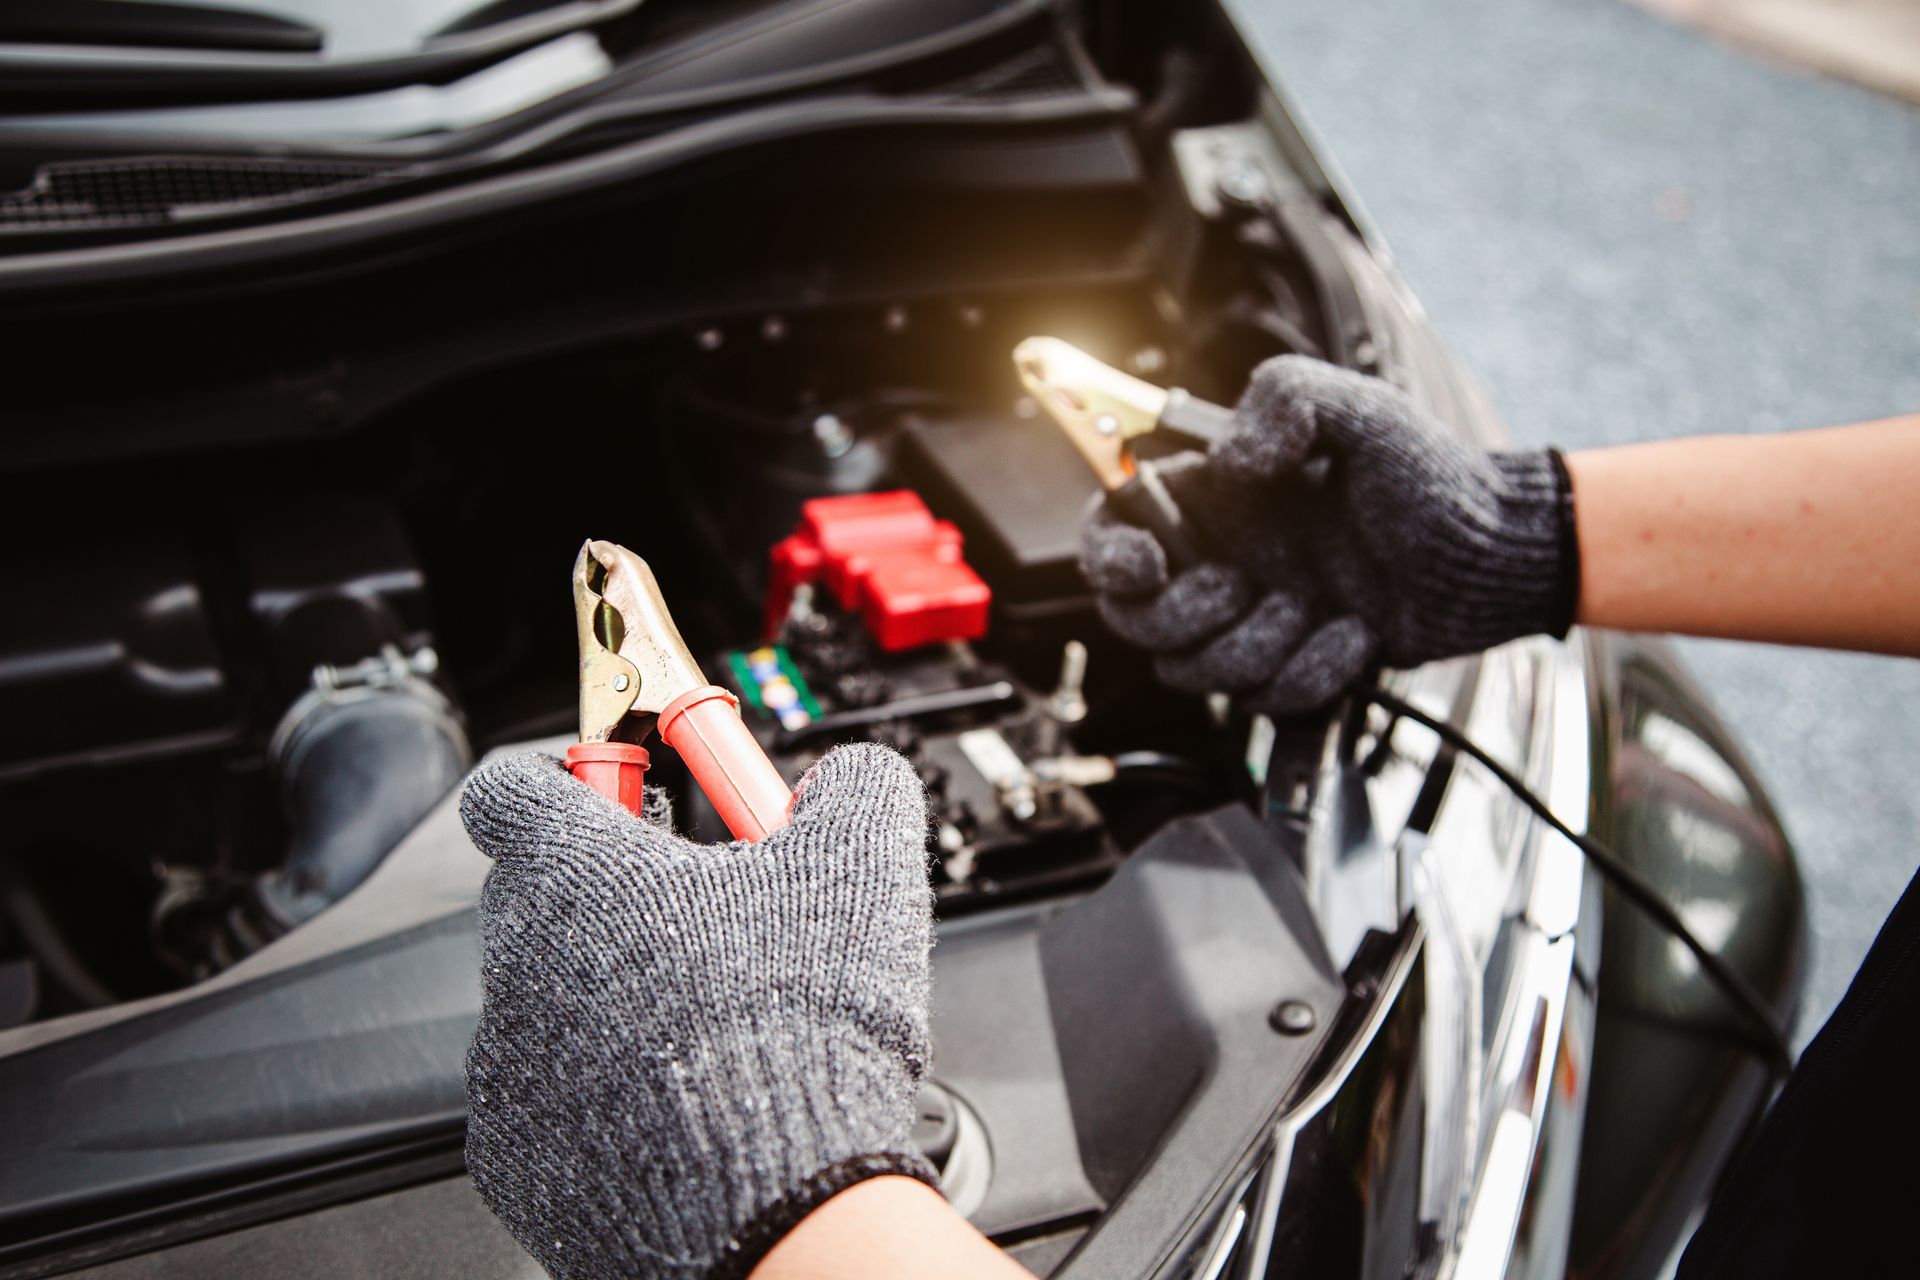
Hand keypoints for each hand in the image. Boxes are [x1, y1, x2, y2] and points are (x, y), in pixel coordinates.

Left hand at [459, 743, 934, 1279]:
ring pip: (549, 1002)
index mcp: (573, 869)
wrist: (773, 1200)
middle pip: (536, 895)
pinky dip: (606, 1094)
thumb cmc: (796, 1031)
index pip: (513, 788)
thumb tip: (854, 776)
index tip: (627, 791)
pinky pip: (553, 1101)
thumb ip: (854, 787)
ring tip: (712, 1024)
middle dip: (613, 896)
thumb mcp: (863, 862)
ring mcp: (507, 1068)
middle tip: (704, 912)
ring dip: (615, 999)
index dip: (573, 779)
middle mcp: (517, 961)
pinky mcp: (518, 1159)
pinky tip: (687, 1101)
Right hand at [1080, 356, 1577, 714]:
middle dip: (1183, 615)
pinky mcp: (1288, 668)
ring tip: (1316, 607)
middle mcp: (1222, 559)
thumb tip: (1225, 459)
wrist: (1493, 559)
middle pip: (1135, 618)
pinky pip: (1262, 699)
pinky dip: (1311, 673)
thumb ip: (1284, 401)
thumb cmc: (1433, 479)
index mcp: (1215, 497)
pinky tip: (1353, 635)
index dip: (1108, 556)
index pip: (1114, 526)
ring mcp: (1252, 619)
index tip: (1148, 565)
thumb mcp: (1360, 411)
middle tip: (1240, 586)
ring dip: (1255, 646)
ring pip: (1194, 670)